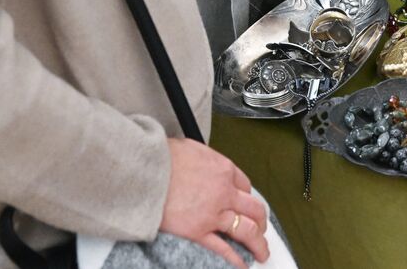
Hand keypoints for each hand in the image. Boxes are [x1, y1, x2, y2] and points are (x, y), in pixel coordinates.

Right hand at [161, 138, 268, 267]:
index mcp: (223, 170)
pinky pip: (223, 249)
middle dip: (260, 221)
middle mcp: (224, 192)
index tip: (245, 205)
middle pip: (253, 209)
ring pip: (246, 230)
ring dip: (257, 243)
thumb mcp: (191, 148)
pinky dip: (236, 259)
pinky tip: (242, 265)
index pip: (245, 185)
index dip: (246, 197)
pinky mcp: (198, 232)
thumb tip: (202, 162)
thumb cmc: (162, 157)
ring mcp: (213, 214)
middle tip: (261, 228)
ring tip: (261, 252)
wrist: (145, 171)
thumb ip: (203, 159)